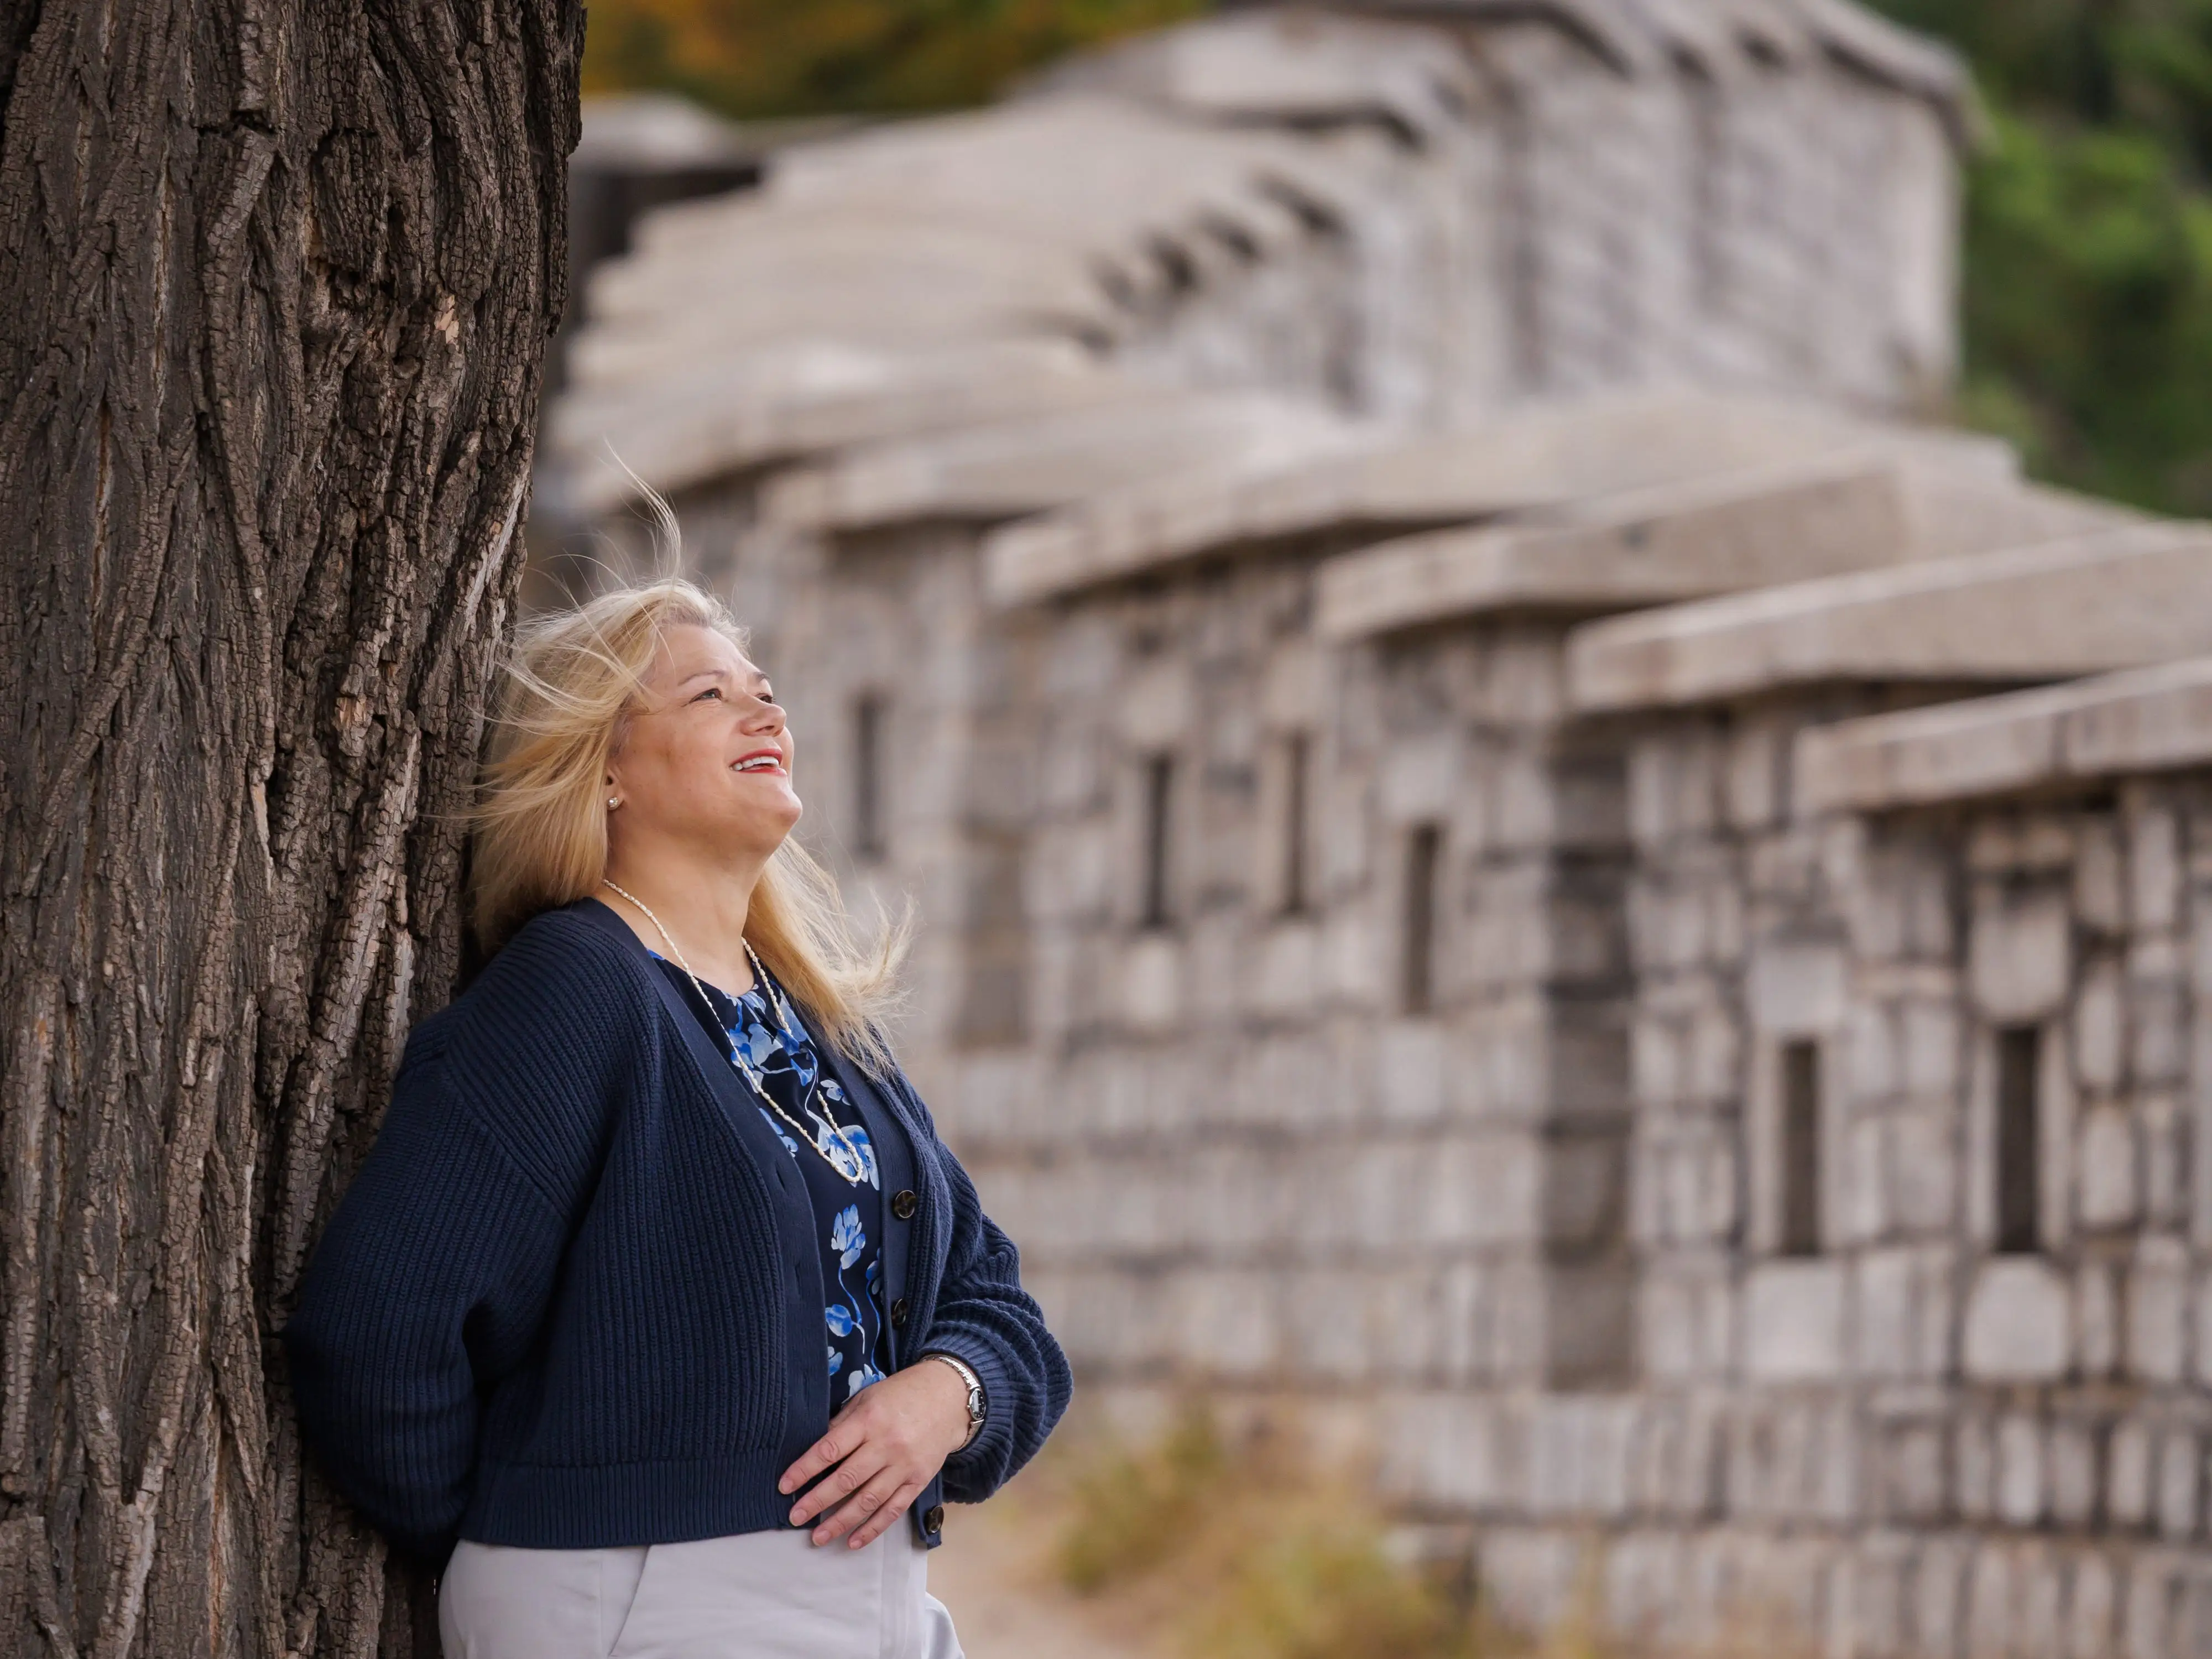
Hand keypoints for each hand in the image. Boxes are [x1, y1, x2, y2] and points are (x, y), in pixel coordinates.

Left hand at [778, 1360, 971, 1546]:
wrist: (948, 1397)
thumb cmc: (900, 1395)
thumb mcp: (867, 1398)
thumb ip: (842, 1424)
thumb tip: (814, 1452)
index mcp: (869, 1420)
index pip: (830, 1449)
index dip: (805, 1469)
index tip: (785, 1486)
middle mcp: (887, 1445)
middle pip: (846, 1479)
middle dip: (817, 1501)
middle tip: (795, 1517)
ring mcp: (905, 1466)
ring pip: (868, 1500)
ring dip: (840, 1521)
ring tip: (818, 1537)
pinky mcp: (918, 1481)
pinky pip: (893, 1510)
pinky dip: (873, 1528)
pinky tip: (853, 1541)